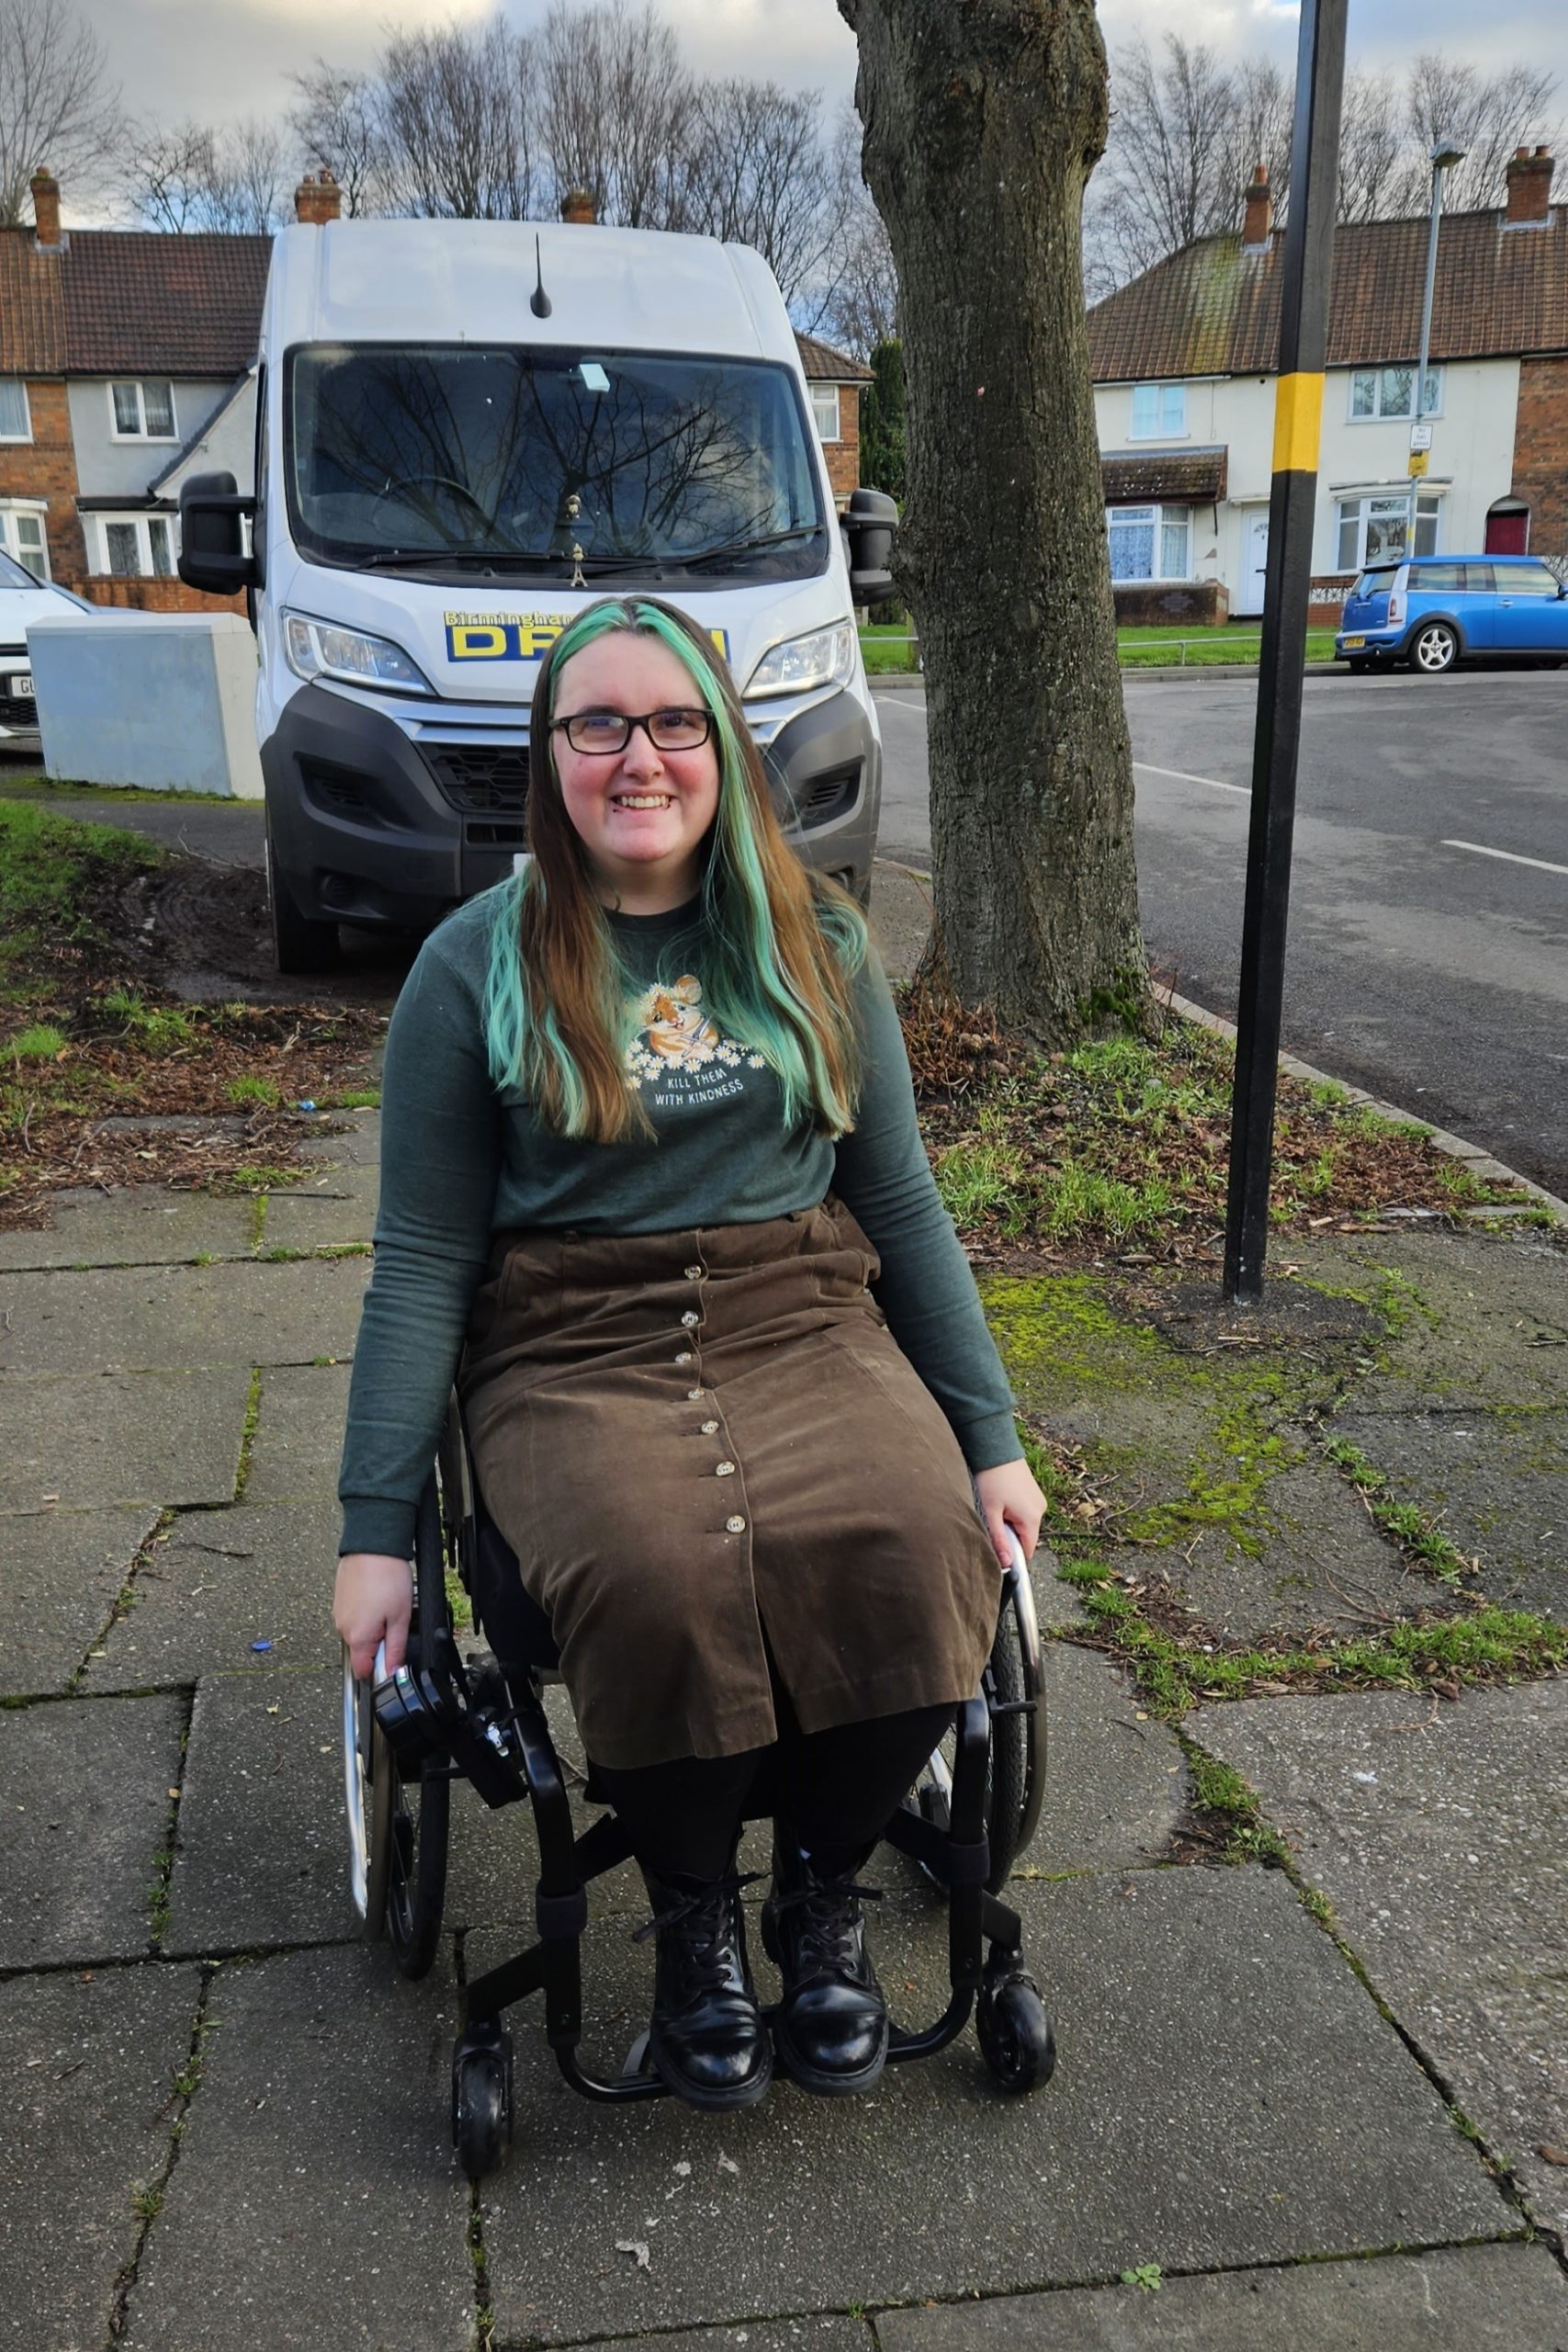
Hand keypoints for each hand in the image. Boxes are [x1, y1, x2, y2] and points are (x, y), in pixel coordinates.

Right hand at [334, 1552, 412, 1683]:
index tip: (390, 1657)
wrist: (372, 1545)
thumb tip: (392, 1673)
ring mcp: (338, 1612)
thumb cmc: (387, 1577)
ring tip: (385, 1603)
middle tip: (393, 1620)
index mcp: (357, 1637)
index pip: (362, 1671)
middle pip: (361, 1650)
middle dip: (378, 1642)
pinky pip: (353, 1615)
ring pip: (357, 1632)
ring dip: (372, 1625)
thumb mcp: (400, 1617)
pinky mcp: (339, 1599)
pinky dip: (365, 1611)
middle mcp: (342, 1628)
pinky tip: (376, 1595)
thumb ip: (395, 1649)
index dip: (378, 1668)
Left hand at [974, 1457, 1045, 1569]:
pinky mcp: (1034, 1493)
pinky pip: (1025, 1512)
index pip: (1027, 1550)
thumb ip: (999, 1539)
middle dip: (1009, 1536)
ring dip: (1010, 1523)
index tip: (997, 1550)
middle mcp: (1040, 1510)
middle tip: (992, 1520)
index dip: (1013, 1555)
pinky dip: (1013, 1512)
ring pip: (1024, 1525)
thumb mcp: (991, 1511)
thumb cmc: (992, 1478)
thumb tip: (1006, 1563)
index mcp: (1032, 1518)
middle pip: (1025, 1537)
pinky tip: (1002, 1499)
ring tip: (996, 1506)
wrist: (996, 1449)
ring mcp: (1038, 1501)